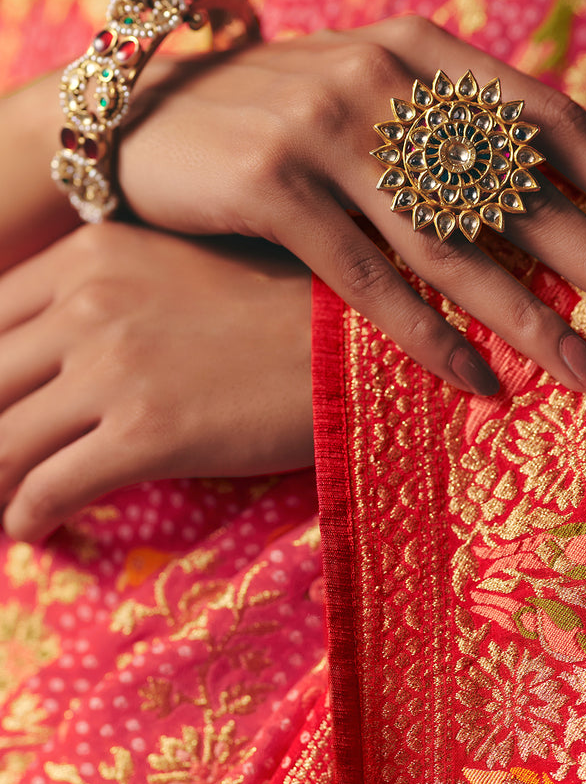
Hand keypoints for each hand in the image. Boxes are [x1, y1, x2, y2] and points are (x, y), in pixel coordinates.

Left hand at [0, 223, 311, 541]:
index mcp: (91, 255)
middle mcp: (90, 303)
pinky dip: (29, 517)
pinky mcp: (145, 434)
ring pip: (3, 441)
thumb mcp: (177, 275)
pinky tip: (36, 528)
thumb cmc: (278, 313)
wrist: (352, 350)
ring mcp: (114, 369)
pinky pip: (50, 488)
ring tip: (6, 501)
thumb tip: (52, 357)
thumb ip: (105, 298)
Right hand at [119, 15, 585, 395]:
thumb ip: (439, 134)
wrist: (141, 113)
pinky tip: (477, 384)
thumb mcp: (364, 102)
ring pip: (451, 242)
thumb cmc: (270, 118)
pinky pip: (365, 278)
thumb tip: (533, 202)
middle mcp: (385, 81)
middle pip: (522, 190)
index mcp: (423, 56)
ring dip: (529, 319)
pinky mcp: (270, 185)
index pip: (552, 122)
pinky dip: (424, 335)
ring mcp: (325, 130)